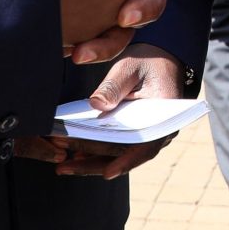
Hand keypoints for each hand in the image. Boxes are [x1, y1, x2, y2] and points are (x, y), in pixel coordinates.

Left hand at [21, 46, 186, 180]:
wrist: (159, 56)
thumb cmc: (147, 60)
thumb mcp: (129, 68)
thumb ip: (113, 87)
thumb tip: (96, 104)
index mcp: (165, 118)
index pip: (147, 146)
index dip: (127, 161)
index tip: (108, 173)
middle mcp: (158, 133)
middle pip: (125, 155)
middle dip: (93, 160)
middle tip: (64, 163)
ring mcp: (145, 135)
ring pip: (118, 156)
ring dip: (90, 162)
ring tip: (63, 166)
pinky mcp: (133, 134)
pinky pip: (115, 148)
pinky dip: (95, 153)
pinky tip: (73, 156)